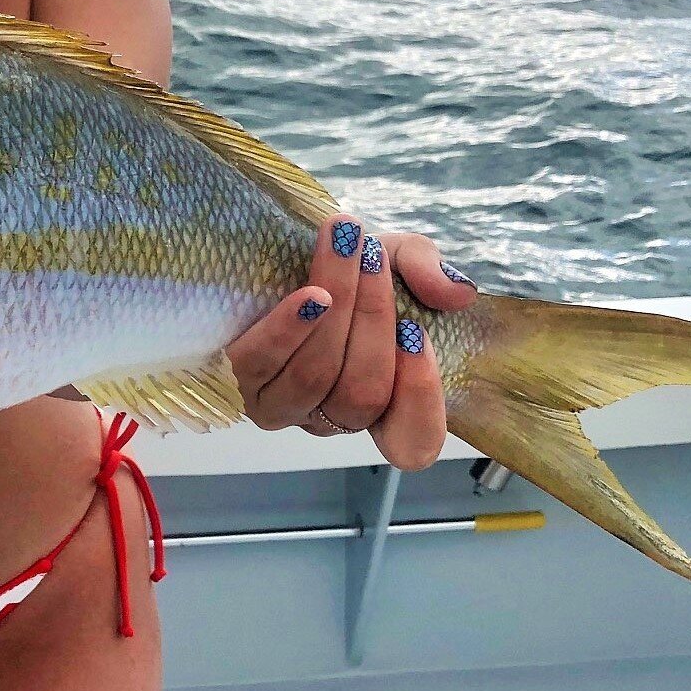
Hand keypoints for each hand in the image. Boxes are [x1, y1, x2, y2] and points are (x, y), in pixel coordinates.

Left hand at [227, 216, 477, 471]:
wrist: (270, 249)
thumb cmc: (342, 267)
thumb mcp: (394, 258)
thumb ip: (427, 273)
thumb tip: (457, 295)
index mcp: (379, 401)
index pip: (412, 442)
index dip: (420, 398)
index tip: (416, 334)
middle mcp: (329, 415)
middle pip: (362, 393)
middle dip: (374, 319)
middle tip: (373, 256)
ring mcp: (280, 405)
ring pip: (315, 376)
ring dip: (337, 308)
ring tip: (343, 247)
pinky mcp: (233, 381)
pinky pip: (261, 366)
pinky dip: (289, 329)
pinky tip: (309, 297)